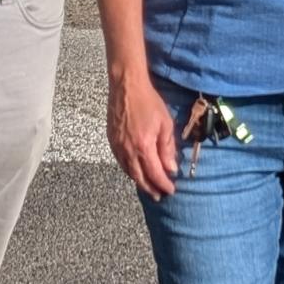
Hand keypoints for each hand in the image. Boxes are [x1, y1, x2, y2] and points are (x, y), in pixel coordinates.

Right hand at [108, 72, 178, 199]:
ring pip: (129, 172)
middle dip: (151, 189)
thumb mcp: (165, 124)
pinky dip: (129, 171)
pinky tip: (135, 172)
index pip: (155, 174)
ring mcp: (118, 147)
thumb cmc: (148, 102)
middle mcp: (128, 150)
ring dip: (139, 182)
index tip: (171, 190)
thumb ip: (167, 148)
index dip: (163, 184)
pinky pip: (121, 162)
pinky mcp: (112, 141)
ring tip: (148, 188)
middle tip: (159, 196)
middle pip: (140, 177)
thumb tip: (171, 168)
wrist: (126, 87)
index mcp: (144, 147)